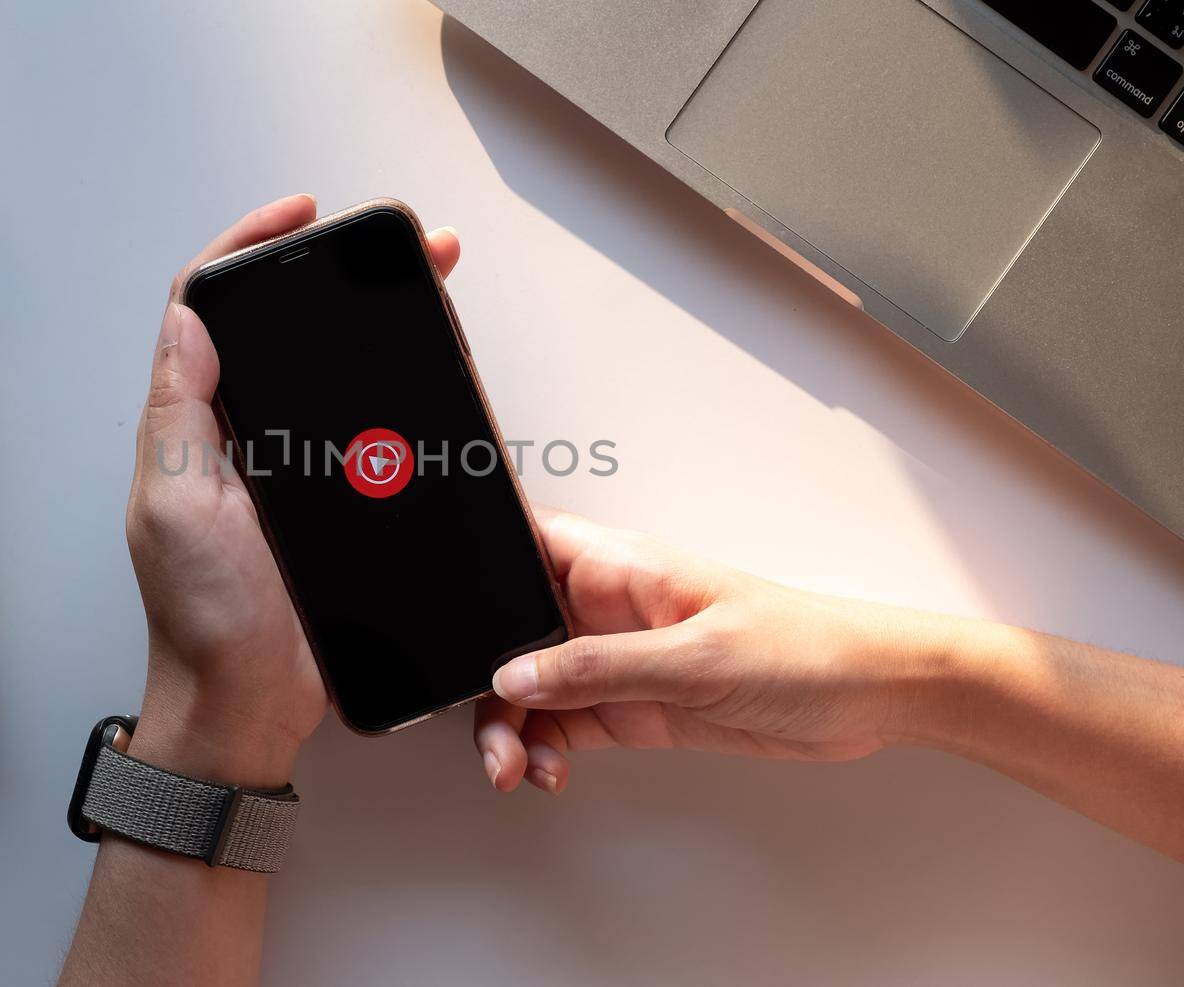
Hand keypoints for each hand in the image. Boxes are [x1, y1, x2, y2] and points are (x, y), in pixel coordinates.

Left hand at [125, 194, 462, 786]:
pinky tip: (432, 379)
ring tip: (429, 292)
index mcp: (192, 425)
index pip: (205, 310)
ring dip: (373, 330)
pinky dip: (395, 395)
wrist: (248, 706)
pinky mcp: (331, 505)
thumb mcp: (178, 507)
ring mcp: (288, 469)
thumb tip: (186, 318)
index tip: (299, 216)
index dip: (246, 249)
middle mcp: (238, 435)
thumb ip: (180, 414)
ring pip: (328, 376)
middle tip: (393, 250)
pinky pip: (364, 433)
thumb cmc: (202, 616)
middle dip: (332, 277)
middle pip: (279, 331)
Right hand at [474, 510, 982, 793]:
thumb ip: (598, 668)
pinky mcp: (635, 706)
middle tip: (489, 725)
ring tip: (516, 765)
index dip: (476, 570)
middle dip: (485, 678)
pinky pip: (565, 726)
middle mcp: (608, 609)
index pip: (524, 545)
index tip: (445, 615)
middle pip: (512, 633)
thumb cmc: (806, 644)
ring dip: (511, 726)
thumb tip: (517, 675)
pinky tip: (549, 770)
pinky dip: (545, 750)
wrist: (871, 696)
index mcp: (619, 567)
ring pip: (531, 688)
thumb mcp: (694, 656)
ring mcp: (618, 660)